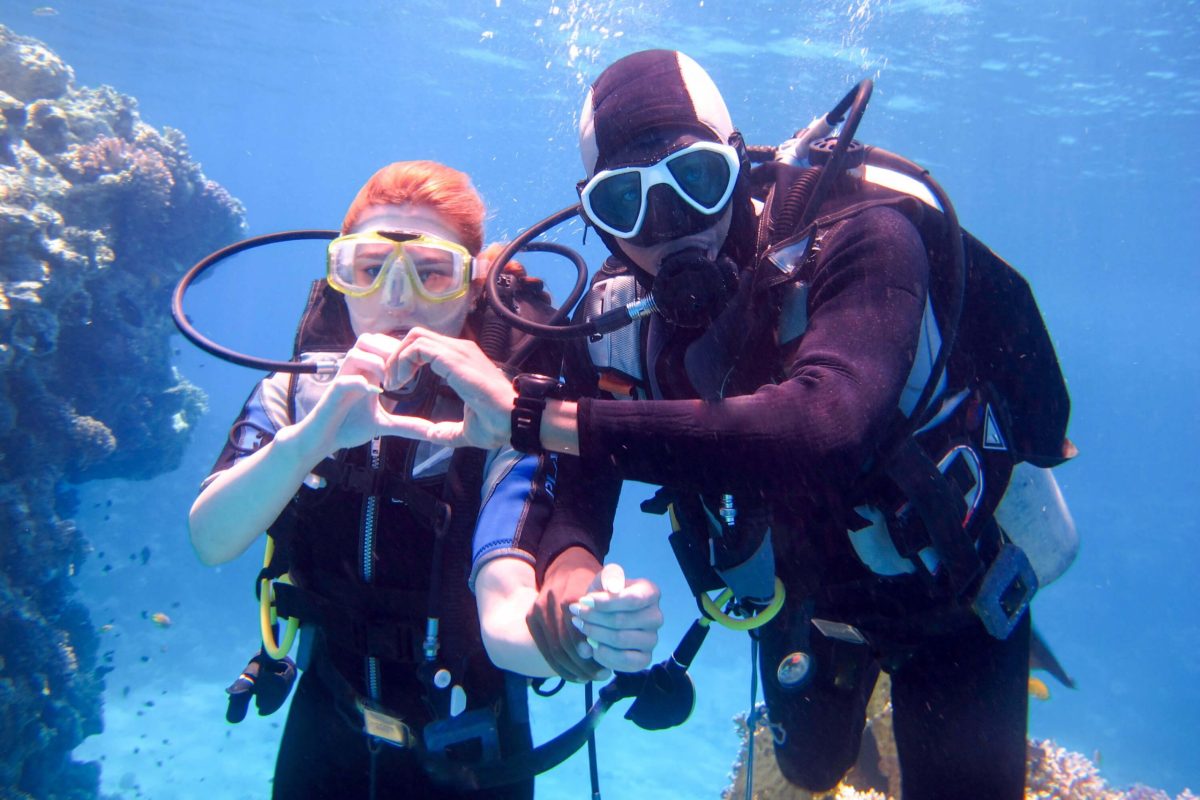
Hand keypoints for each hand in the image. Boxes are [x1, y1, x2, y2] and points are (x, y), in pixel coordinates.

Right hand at [301, 333, 416, 454]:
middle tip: (405, 370)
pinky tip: (375, 392)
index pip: (381, 344)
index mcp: (366, 372)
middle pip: (368, 340)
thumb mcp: (384, 425)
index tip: (416, 367)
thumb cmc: (349, 426)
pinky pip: (344, 380)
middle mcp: (353, 371)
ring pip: (354, 352)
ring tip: (390, 382)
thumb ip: (407, 425)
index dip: (399, 349)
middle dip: (389, 350)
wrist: (324, 440)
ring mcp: (342, 380)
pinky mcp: (332, 394)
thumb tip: (432, 432)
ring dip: (375, 363)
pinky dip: (360, 383)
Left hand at [379, 327, 514, 448]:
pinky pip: (418, 347)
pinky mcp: (453, 358)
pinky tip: (400, 382)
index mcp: (463, 361)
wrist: (514, 418)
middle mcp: (460, 350)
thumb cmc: (498, 422)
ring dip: (397, 358)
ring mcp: (457, 351)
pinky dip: (403, 361)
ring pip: (415, 337)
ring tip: (393, 382)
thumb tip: (434, 436)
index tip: (398, 383)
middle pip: (418, 336)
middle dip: (397, 355)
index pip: (428, 346)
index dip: (407, 360)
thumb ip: (448, 431)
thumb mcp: (466, 429)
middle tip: (390, 381)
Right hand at [526, 547, 607, 681]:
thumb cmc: (592, 581)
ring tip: (590, 677)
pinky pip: (544, 650)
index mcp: (570, 595)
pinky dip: (560, 667)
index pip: (578, 631)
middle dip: (583, 664)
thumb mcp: (607, 580)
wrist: (565, 568)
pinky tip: (575, 675)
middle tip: (602, 675)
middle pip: (564, 643)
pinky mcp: (531, 619)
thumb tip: (616, 592)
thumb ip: (614, 586)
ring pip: (553, 650)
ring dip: (572, 669)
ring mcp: (537, 611)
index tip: (606, 666)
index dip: (591, 651)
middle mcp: (550, 603)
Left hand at [569, 563, 662, 672]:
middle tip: (576, 613)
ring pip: (620, 640)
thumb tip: (614, 586)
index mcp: (651, 593)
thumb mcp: (605, 579)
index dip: (605, 602)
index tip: (584, 600)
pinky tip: (592, 645)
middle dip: (593, 618)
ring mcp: (652, 639)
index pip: (631, 600)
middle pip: (622, 621)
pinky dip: (604, 655)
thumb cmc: (605, 594)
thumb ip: (609, 577)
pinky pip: (624, 661)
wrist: (603, 615)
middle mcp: (656, 617)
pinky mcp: (645, 659)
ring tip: (582, 627)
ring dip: (595, 634)